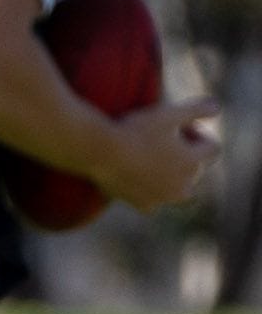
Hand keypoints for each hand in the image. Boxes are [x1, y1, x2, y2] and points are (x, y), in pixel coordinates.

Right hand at [98, 103, 220, 211]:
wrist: (97, 151)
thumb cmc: (133, 129)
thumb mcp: (167, 112)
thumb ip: (197, 109)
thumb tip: (217, 108)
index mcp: (193, 161)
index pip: (212, 148)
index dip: (198, 134)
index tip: (177, 127)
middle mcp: (183, 184)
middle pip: (197, 169)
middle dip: (186, 155)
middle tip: (160, 140)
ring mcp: (163, 197)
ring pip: (180, 190)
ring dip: (174, 178)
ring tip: (153, 161)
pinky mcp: (144, 205)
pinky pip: (154, 202)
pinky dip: (150, 193)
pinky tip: (137, 179)